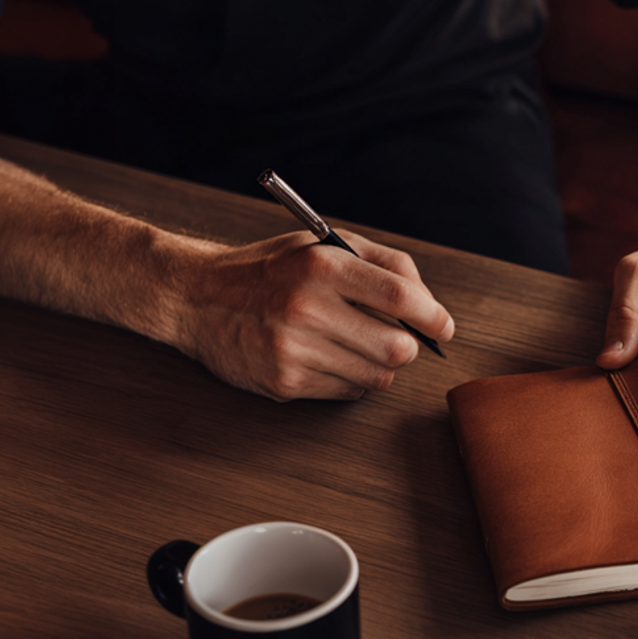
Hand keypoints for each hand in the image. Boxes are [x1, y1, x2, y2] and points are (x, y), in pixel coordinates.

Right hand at [172, 230, 453, 400]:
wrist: (194, 295)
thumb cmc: (269, 268)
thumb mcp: (321, 244)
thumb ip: (381, 262)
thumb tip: (428, 301)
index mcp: (321, 265)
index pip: (401, 296)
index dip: (434, 316)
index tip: (444, 326)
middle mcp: (306, 307)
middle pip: (397, 348)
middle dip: (408, 347)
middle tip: (399, 339)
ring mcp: (292, 348)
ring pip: (376, 378)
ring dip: (380, 366)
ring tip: (358, 346)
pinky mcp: (283, 381)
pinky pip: (347, 393)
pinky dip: (350, 380)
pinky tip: (329, 358)